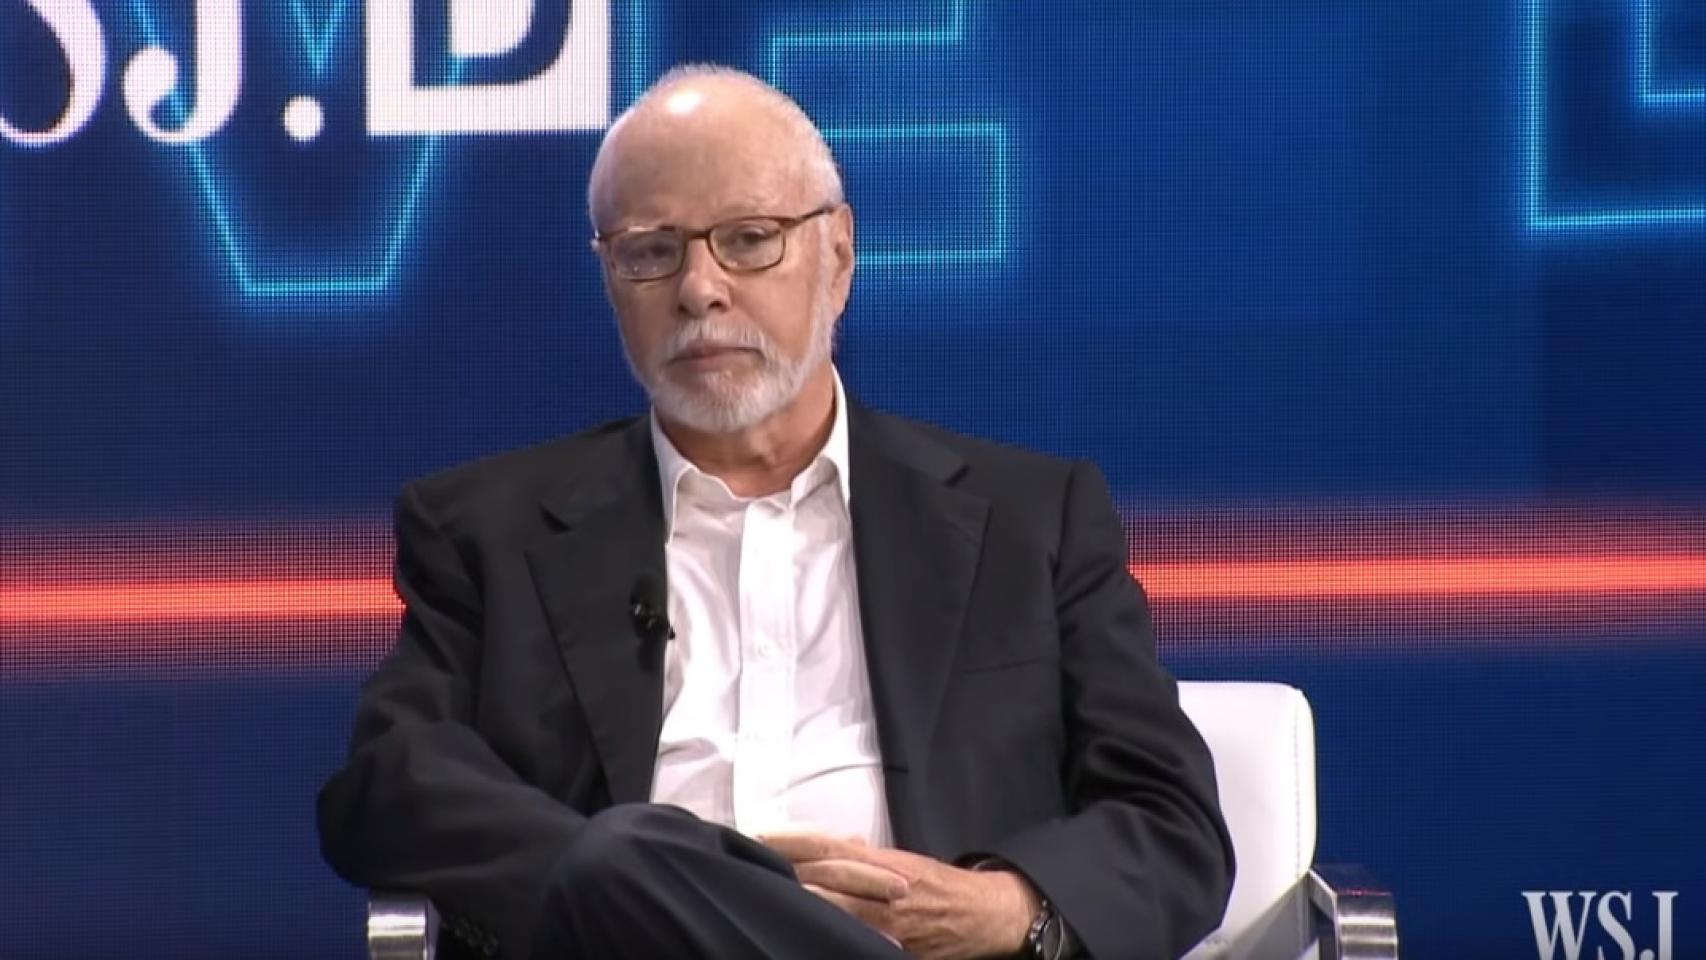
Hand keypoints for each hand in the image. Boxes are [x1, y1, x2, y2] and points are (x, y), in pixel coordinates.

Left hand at [759, 833, 1039, 959]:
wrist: (984, 914)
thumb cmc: (939, 884)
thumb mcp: (904, 860)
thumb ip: (867, 855)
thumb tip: (838, 842)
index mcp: (886, 862)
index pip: (830, 847)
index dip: (794, 841)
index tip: (761, 836)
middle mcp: (884, 891)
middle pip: (825, 878)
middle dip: (788, 872)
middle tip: (749, 865)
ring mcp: (888, 925)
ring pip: (834, 913)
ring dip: (801, 903)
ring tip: (766, 896)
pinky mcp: (894, 950)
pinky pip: (855, 943)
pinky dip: (829, 936)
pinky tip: (803, 934)